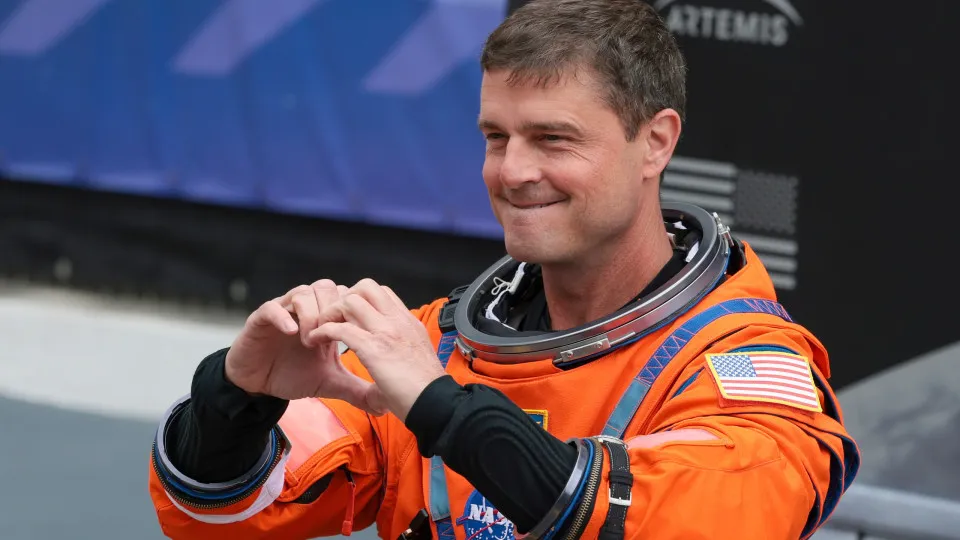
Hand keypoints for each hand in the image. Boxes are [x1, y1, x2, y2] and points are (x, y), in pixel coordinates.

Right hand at [223, 279, 386, 414]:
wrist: (258, 386)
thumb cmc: (292, 376)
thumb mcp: (330, 383)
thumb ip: (356, 389)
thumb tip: (385, 406)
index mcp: (324, 317)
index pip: (345, 296)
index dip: (353, 310)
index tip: (356, 334)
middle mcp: (305, 308)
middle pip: (327, 287)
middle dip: (333, 309)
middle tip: (333, 337)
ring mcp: (283, 310)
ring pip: (303, 291)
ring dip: (312, 315)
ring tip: (311, 341)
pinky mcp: (260, 318)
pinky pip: (272, 307)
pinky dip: (284, 317)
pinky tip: (293, 333)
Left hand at [307, 279, 446, 421]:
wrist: (435, 404)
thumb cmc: (425, 391)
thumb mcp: (413, 365)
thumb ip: (396, 366)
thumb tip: (382, 390)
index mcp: (409, 324)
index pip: (383, 293)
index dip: (362, 300)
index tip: (351, 318)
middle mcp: (398, 322)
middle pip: (365, 287)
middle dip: (344, 298)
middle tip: (334, 319)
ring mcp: (386, 332)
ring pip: (350, 301)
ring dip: (330, 313)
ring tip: (322, 329)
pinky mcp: (372, 348)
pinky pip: (338, 328)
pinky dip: (321, 332)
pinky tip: (315, 341)